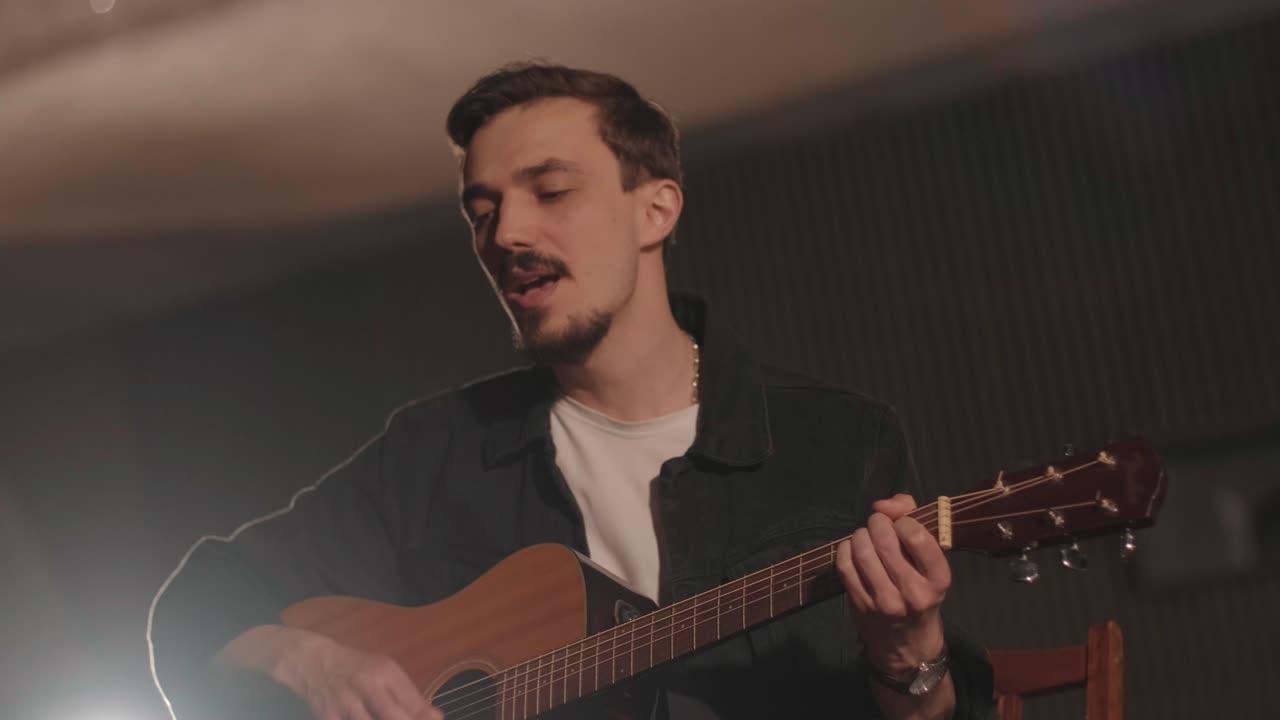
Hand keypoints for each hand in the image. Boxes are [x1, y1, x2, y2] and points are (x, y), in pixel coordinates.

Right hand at [218, 625, 442, 719]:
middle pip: (392, 716)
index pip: (411, 702)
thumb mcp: (385, 672)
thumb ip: (408, 695)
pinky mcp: (327, 716)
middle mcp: (367, 685)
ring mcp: (345, 703)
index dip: (423, 718)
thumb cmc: (356, 667)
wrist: (312, 661)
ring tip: (384, 718)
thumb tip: (435, 717)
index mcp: (385, 672)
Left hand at [835, 494, 950, 673]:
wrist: (908, 644)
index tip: (901, 524)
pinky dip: (846, 549)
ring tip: (866, 537)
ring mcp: (885, 601)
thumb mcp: (930, 562)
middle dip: (878, 523)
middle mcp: (914, 592)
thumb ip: (912, 519)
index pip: (916, 536)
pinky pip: (845, 564)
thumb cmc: (921, 592)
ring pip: (862, 550)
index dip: (903, 520)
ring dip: (860, 535)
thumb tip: (882, 505)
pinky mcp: (861, 604)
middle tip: (878, 525)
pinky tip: (852, 549)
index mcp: (938, 578)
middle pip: (885, 539)